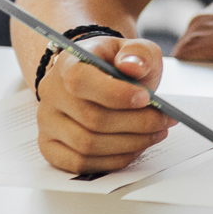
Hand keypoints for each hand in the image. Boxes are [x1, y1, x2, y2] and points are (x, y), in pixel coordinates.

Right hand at [35, 35, 173, 173]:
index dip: (116, 94)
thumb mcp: (135, 50)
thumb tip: (133, 65)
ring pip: (87, 145)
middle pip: (91, 119)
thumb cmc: (117, 66)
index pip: (81, 81)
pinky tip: (135, 147)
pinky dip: (113, 160)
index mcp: (68, 64)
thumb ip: (139, 53)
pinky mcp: (51, 147)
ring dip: (129, 143)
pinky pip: (80, 163)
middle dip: (136, 123)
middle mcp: (51, 94)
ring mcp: (47, 123)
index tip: (147, 98)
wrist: (99, 79)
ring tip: (156, 133)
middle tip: (165, 120)